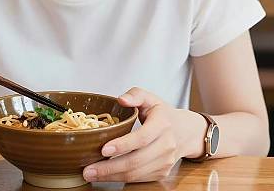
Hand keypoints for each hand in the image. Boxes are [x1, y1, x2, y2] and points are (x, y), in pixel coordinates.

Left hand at [82, 87, 205, 182]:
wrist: (185, 131)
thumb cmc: (162, 113)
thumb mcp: (149, 97)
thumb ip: (134, 94)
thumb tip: (121, 99)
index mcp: (162, 124)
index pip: (142, 138)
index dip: (123, 145)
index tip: (104, 149)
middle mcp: (166, 145)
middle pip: (136, 160)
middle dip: (110, 167)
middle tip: (88, 169)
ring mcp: (165, 161)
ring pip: (136, 174)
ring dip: (112, 176)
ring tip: (91, 174)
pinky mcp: (162, 172)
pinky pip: (139, 179)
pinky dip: (120, 179)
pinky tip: (106, 175)